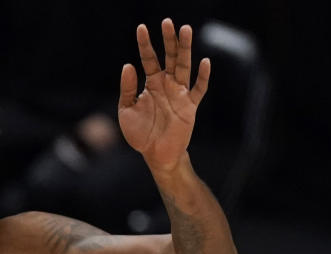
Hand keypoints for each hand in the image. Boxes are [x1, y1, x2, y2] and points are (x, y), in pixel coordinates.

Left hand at [118, 18, 209, 171]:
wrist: (155, 154)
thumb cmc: (140, 133)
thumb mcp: (126, 110)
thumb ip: (127, 89)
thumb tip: (128, 65)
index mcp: (151, 83)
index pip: (149, 59)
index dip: (145, 44)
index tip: (141, 28)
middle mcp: (167, 84)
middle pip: (170, 57)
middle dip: (169, 40)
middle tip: (167, 22)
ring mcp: (180, 93)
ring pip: (184, 66)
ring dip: (185, 49)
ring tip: (186, 30)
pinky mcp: (190, 106)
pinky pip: (198, 89)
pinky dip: (203, 77)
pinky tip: (205, 62)